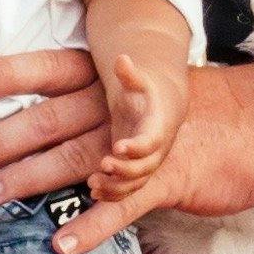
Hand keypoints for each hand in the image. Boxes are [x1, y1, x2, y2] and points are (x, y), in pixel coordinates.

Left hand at [0, 49, 253, 253]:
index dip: (10, 74)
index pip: (53, 69)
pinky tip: (59, 247)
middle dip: (0, 138)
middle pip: (52, 117)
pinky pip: (125, 204)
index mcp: (113, 79)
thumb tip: (43, 116)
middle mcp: (122, 106)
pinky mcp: (170, 177)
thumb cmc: (198, 112)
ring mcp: (146, 142)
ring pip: (79, 160)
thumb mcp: (144, 93)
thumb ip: (97, 102)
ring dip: (30, 181)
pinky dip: (92, 226)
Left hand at [92, 39, 182, 191]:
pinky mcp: (136, 173)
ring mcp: (146, 164)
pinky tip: (92, 192)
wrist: (161, 110)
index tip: (117, 147)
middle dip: (123, 171)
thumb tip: (122, 58)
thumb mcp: (140, 81)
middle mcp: (155, 151)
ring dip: (114, 187)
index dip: (136, 147)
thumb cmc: (146, 95)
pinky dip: (112, 195)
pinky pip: (127, 191)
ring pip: (135, 184)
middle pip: (144, 168)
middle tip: (102, 165)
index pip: (151, 142)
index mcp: (157, 129)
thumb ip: (131, 74)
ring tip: (92, 184)